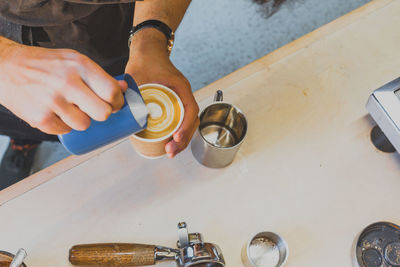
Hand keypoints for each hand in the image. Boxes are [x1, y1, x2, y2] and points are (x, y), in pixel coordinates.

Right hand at [0, 38, 126, 134]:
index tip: (114, 104)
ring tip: (71, 109)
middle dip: (103, 114)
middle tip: (96, 109)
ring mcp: (52, 101)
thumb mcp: (73, 60)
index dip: (117, 102)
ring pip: (84, 125)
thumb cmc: (44, 64)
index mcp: (79, 66)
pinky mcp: (39, 118)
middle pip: (103, 113)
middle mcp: (67, 83)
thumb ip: (98, 75)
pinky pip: (65, 131)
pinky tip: (56, 112)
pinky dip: (63, 125)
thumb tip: (124, 88)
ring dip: (81, 120)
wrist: (5, 67)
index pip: (111, 91)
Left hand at [126, 33, 198, 157]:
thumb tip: (119, 112)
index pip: (190, 110)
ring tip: (170, 151)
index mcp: (180, 87)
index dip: (185, 126)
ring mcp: (180, 99)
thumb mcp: (136, 75)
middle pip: (191, 121)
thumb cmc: (146, 58)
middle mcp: (183, 94)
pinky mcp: (174, 103)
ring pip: (187, 123)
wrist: (148, 49)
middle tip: (170, 151)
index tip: (176, 138)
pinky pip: (181, 120)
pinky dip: (177, 132)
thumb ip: (128, 91)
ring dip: (181, 139)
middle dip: (183, 139)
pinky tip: (169, 142)